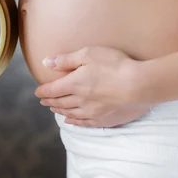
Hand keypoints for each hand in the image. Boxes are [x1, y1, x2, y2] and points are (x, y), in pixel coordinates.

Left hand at [35, 46, 151, 127]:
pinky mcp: (104, 119)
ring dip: (60, 111)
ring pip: (70, 114)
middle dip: (50, 101)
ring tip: (55, 110)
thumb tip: (46, 63)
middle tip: (44, 101)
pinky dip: (74, 122)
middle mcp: (79, 101)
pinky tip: (71, 121)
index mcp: (73, 84)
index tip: (37, 92)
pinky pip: (84, 123)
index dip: (43, 91)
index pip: (52, 90)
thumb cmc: (115, 65)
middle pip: (60, 102)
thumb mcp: (88, 54)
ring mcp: (92, 112)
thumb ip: (66, 60)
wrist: (140, 85)